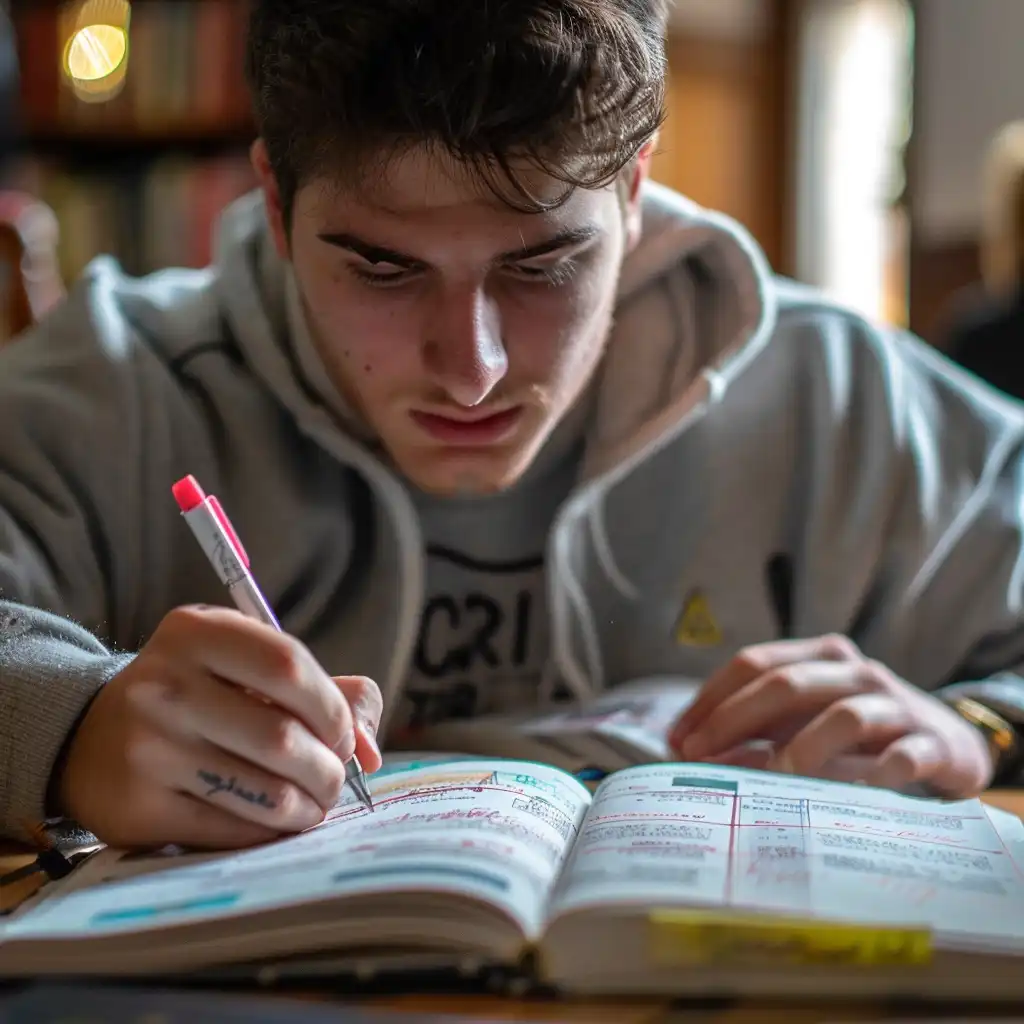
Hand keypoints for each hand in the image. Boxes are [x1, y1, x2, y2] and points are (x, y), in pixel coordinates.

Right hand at [56, 605, 382, 848]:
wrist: (90, 737)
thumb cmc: (197, 695)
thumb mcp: (246, 666)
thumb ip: (325, 689)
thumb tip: (370, 746)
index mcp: (196, 633)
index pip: (289, 665)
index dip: (333, 709)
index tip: (345, 736)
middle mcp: (164, 684)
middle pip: (283, 737)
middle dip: (328, 768)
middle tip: (333, 779)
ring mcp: (146, 748)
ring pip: (265, 792)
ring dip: (308, 807)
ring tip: (314, 804)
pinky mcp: (137, 809)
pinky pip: (232, 830)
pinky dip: (270, 832)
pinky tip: (276, 823)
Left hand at [669, 635, 993, 797]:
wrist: (946, 742)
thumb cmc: (856, 733)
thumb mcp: (803, 724)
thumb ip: (755, 732)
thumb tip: (693, 754)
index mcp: (818, 657)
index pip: (753, 663)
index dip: (710, 699)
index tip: (677, 738)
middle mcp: (854, 672)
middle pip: (785, 683)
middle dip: (733, 720)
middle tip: (698, 756)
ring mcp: (895, 705)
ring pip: (841, 715)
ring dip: (799, 749)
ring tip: (769, 779)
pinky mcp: (931, 743)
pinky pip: (901, 756)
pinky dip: (874, 775)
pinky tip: (850, 795)